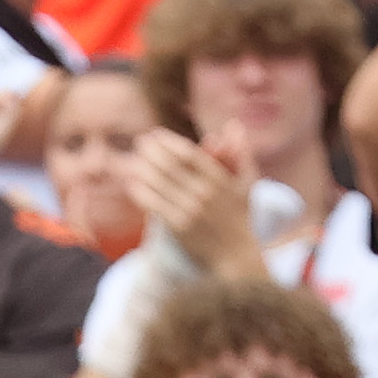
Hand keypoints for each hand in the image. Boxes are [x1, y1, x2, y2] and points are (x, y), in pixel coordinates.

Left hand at [130, 126, 261, 276]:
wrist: (235, 253)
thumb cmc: (240, 214)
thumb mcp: (246, 182)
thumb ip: (240, 152)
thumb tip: (232, 124)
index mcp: (219, 179)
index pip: (188, 154)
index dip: (169, 142)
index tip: (156, 135)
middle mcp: (203, 193)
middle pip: (170, 166)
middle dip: (152, 151)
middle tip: (140, 142)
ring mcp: (189, 210)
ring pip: (159, 184)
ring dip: (142, 168)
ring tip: (131, 159)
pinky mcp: (178, 227)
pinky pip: (155, 206)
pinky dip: (142, 193)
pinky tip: (132, 183)